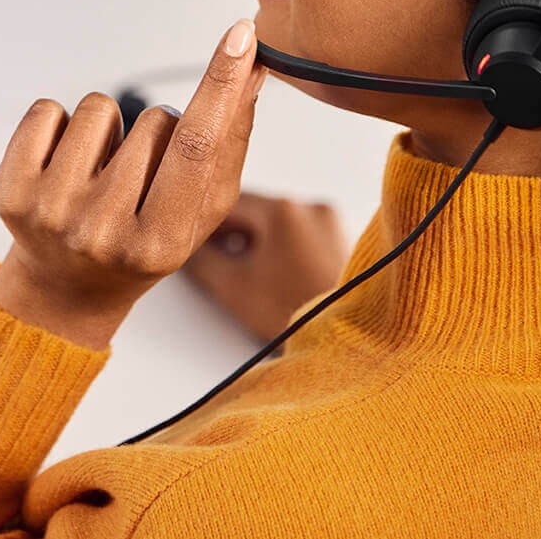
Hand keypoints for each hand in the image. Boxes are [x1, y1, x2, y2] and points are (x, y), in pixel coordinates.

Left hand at [0, 19, 269, 349]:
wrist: (69, 286)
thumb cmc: (146, 240)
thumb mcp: (202, 208)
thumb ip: (231, 141)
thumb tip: (252, 72)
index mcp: (160, 242)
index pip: (197, 146)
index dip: (221, 84)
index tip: (240, 36)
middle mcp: (102, 231)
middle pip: (154, 120)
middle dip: (159, 129)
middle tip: (143, 175)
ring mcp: (51, 211)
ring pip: (99, 107)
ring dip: (108, 128)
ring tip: (102, 172)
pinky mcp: (11, 189)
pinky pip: (47, 109)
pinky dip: (61, 126)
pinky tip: (67, 164)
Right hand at [182, 192, 349, 342]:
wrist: (353, 339)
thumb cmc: (297, 314)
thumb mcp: (234, 288)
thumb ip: (202, 261)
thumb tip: (187, 248)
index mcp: (282, 209)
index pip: (228, 202)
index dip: (204, 222)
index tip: (191, 240)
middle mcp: (309, 205)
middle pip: (255, 211)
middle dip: (232, 234)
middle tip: (215, 260)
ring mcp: (330, 220)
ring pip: (277, 223)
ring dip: (257, 241)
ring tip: (246, 273)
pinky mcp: (342, 237)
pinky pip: (300, 233)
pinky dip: (282, 247)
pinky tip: (273, 274)